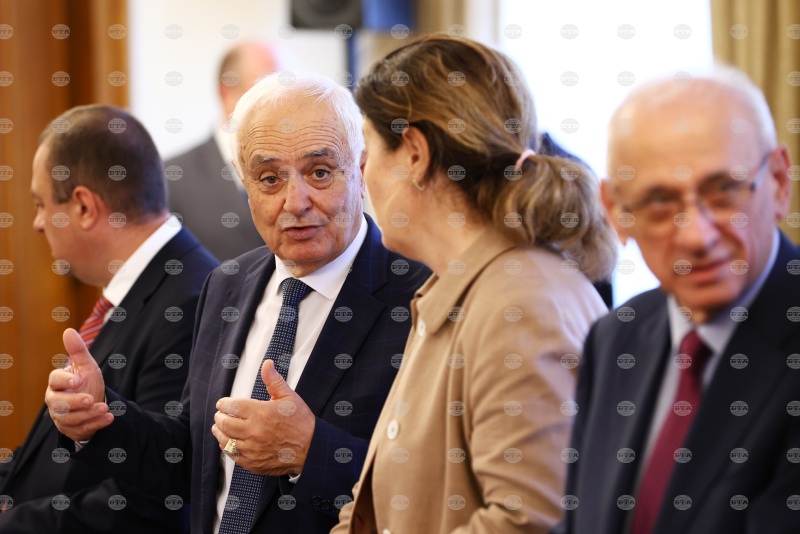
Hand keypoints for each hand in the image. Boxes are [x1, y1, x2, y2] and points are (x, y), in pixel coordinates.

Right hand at [45, 328, 112, 441]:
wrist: (94, 402)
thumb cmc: (86, 382)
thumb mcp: (86, 366)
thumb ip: (78, 351)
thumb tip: (68, 331)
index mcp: (56, 383)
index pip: (55, 380)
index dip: (65, 380)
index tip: (77, 380)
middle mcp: (55, 401)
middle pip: (59, 404)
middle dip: (75, 402)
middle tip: (91, 399)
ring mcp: (62, 417)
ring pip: (70, 419)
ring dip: (89, 415)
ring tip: (105, 409)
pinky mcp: (71, 429)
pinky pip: (81, 430)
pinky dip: (96, 424)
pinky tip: (109, 418)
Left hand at [211, 359, 315, 475]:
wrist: (311, 449)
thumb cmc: (301, 423)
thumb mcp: (289, 397)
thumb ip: (274, 380)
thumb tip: (267, 364)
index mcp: (261, 413)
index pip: (232, 407)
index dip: (224, 404)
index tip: (222, 404)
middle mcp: (254, 432)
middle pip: (225, 424)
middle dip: (220, 417)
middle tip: (220, 414)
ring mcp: (252, 449)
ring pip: (225, 441)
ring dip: (220, 432)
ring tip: (219, 427)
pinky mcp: (253, 463)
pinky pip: (233, 455)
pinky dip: (227, 448)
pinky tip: (228, 442)